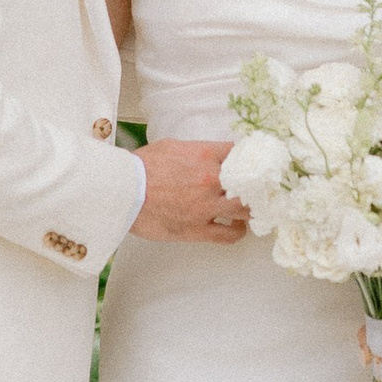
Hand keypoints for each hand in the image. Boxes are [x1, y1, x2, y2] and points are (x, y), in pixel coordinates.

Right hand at [130, 137, 248, 242]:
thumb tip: (209, 155)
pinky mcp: (198, 229)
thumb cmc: (141, 167)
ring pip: (245, 209)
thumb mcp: (172, 146)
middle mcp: (211, 179)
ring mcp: (206, 206)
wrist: (122, 191)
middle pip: (251, 182)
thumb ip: (196, 151)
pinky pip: (229, 235)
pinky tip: (237, 227)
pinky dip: (237, 231)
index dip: (248, 158)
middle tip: (258, 188)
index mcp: (204, 155)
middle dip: (257, 185)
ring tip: (251, 209)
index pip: (240, 153)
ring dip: (250, 209)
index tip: (251, 163)